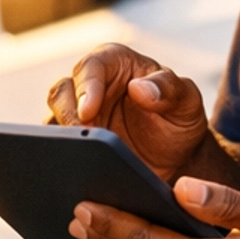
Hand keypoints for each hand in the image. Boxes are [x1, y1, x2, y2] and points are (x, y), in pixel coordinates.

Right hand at [46, 43, 209, 184]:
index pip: (93, 66)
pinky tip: (72, 174)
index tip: (89, 110)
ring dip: (59, 138)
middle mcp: (91, 86)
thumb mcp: (187, 102)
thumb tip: (139, 88)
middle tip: (80, 138)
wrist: (176, 159)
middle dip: (67, 114)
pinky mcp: (73, 144)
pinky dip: (59, 158)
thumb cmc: (180, 119)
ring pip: (52, 121)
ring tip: (75, 157)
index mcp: (116, 64)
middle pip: (62, 92)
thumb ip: (170, 89)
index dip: (87, 86)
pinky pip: (55, 149)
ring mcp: (78, 117)